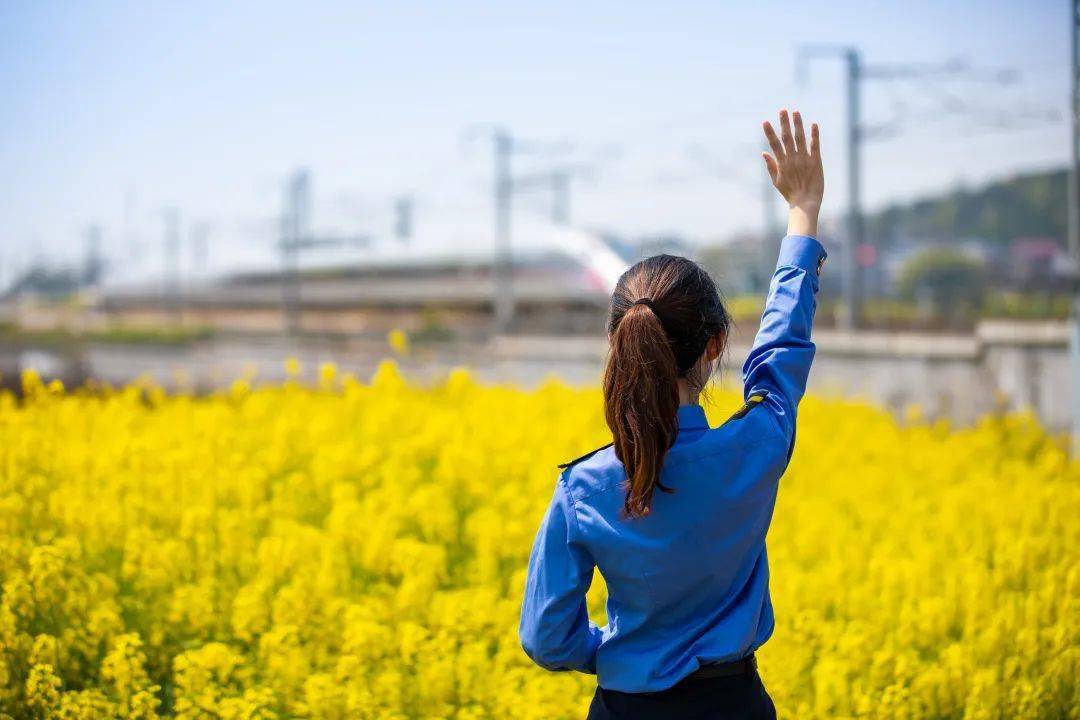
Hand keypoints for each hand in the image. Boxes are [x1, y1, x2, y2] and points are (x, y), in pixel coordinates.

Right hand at [762, 109, 823, 235]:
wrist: (805, 203)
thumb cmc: (790, 193)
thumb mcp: (776, 181)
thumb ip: (770, 166)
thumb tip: (763, 152)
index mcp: (782, 164)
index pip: (774, 145)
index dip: (769, 133)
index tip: (765, 122)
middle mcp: (792, 159)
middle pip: (787, 138)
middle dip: (784, 123)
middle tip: (782, 110)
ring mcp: (804, 160)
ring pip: (800, 139)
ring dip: (798, 125)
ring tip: (796, 112)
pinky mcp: (816, 162)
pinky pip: (815, 146)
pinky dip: (814, 135)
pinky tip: (814, 124)